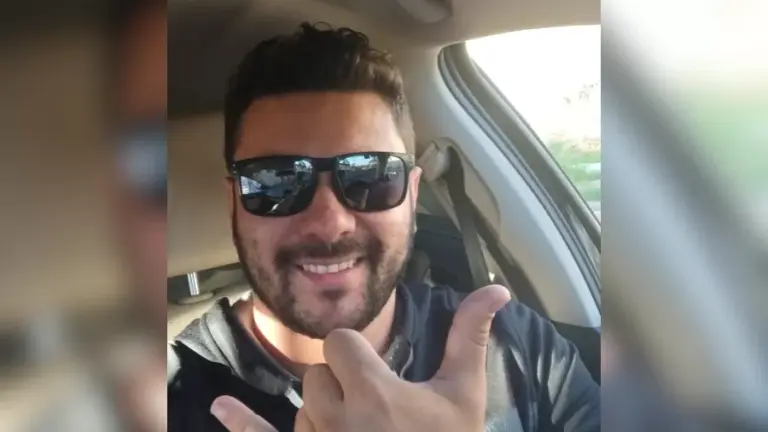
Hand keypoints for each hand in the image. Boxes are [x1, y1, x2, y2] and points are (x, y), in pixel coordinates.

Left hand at [210, 284, 510, 431]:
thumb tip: (496, 289)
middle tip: (376, 412)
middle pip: (317, 374)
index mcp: (373, 392)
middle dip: (342, 385)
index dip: (358, 356)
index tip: (379, 374)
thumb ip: (469, 338)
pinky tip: (219, 407)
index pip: (340, 343)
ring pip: (302, 409)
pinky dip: (241, 424)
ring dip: (324, 416)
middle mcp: (335, 419)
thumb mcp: (464, 396)